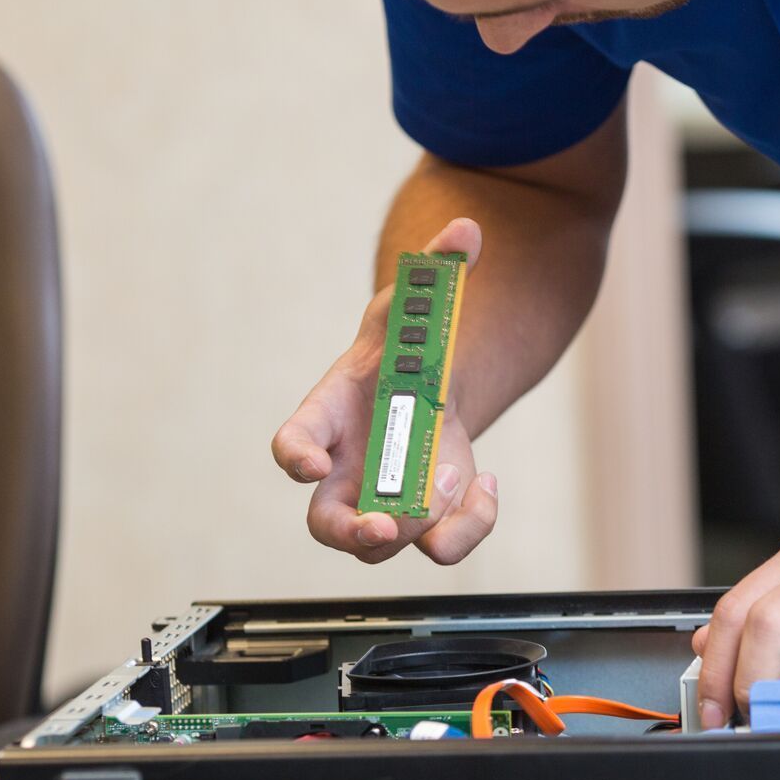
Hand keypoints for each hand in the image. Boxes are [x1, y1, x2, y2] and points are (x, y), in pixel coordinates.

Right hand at [271, 217, 497, 564]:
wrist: (428, 385)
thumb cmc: (402, 347)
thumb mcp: (418, 305)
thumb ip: (436, 270)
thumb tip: (468, 231)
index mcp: (329, 417)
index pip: (292, 443)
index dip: (295, 458)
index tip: (309, 464)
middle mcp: (344, 472)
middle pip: (326, 525)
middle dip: (351, 531)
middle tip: (383, 524)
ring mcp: (381, 501)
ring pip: (384, 545)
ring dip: (422, 519)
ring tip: (454, 474)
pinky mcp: (425, 518)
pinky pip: (440, 548)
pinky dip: (470, 526)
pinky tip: (488, 484)